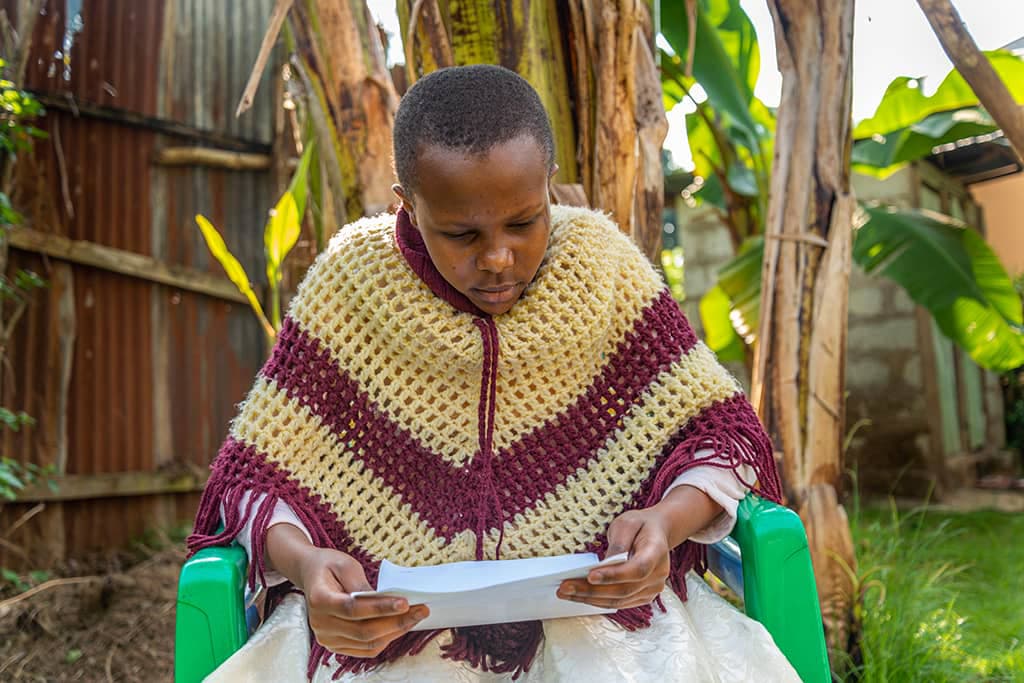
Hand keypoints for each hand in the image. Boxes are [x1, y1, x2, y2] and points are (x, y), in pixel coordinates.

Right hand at [266, 524, 429, 657]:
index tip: (405, 602)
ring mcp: (326, 637)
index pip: (354, 609)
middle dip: (396, 622)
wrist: (312, 575)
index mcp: (319, 599)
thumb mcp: (346, 565)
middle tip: (421, 609)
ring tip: (415, 617)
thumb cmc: (329, 566)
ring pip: (367, 643)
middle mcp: (320, 623)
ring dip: (395, 632)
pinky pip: (365, 649)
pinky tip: (399, 626)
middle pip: (363, 631)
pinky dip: (386, 639)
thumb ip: (362, 584)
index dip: (381, 608)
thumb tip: (386, 600)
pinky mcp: (335, 644)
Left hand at [557, 508, 670, 609]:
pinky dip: (598, 601)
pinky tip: (579, 596)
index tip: (590, 575)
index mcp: (657, 552)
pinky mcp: (642, 596)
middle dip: (592, 591)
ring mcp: (652, 589)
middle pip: (624, 589)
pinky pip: (619, 603)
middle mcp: (658, 574)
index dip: (614, 575)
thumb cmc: (640, 526)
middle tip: (565, 587)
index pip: (637, 569)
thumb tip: (604, 564)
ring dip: (590, 599)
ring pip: (619, 601)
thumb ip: (618, 543)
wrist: (657, 533)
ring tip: (566, 593)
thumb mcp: (627, 523)